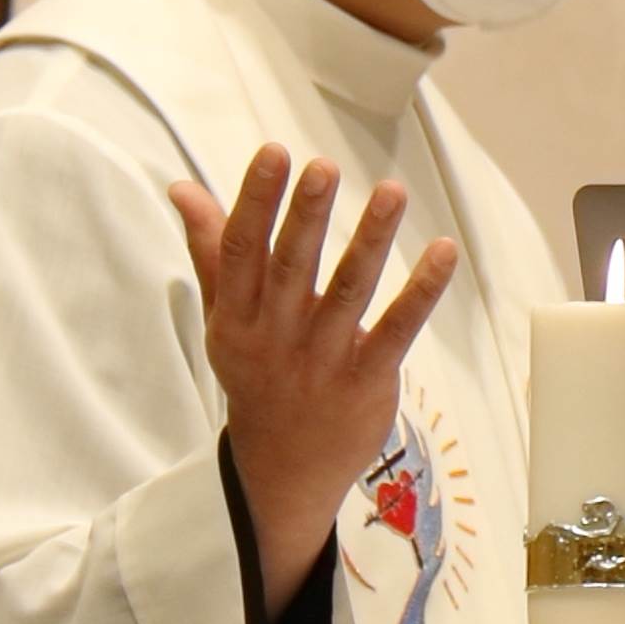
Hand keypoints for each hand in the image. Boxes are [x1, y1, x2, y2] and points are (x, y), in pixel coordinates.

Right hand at [169, 145, 457, 612]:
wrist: (282, 470)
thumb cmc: (256, 375)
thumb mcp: (224, 317)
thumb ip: (211, 249)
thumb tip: (182, 187)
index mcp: (238, 316)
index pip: (244, 250)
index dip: (257, 200)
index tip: (274, 153)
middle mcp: (277, 336)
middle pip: (291, 268)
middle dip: (305, 217)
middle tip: (321, 167)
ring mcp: (323, 360)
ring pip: (349, 292)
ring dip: (371, 240)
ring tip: (391, 192)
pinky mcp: (366, 380)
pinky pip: (397, 330)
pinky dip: (421, 292)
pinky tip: (442, 252)